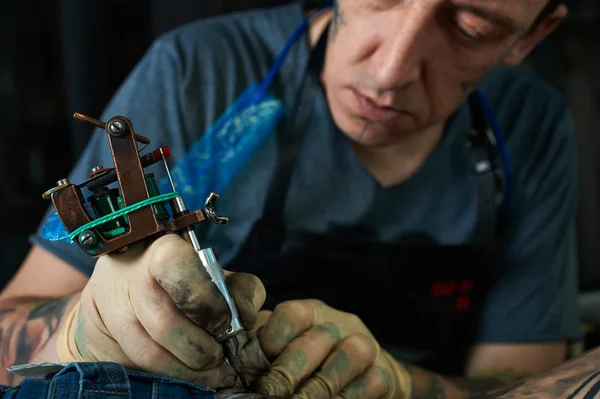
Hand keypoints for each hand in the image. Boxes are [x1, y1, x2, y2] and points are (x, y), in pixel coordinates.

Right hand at [57, 234, 265, 388]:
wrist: (124, 282)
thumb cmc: (182, 278)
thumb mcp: (217, 274)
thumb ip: (239, 289)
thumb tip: (246, 318)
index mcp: (163, 247)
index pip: (177, 267)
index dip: (206, 302)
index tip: (225, 323)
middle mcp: (130, 272)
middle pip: (164, 320)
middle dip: (200, 347)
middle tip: (220, 355)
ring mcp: (111, 303)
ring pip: (151, 351)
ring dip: (188, 368)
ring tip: (212, 371)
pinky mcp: (102, 331)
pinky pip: (139, 363)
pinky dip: (171, 375)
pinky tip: (191, 375)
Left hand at [253, 300, 410, 398]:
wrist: (364, 377)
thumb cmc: (310, 363)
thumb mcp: (283, 349)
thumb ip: (257, 353)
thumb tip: (225, 371)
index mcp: (310, 313)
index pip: (292, 313)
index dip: (273, 338)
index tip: (256, 363)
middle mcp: (339, 324)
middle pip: (317, 338)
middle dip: (289, 371)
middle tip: (268, 393)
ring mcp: (365, 346)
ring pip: (349, 355)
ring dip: (319, 386)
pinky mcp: (384, 373)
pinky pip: (369, 383)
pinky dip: (346, 398)